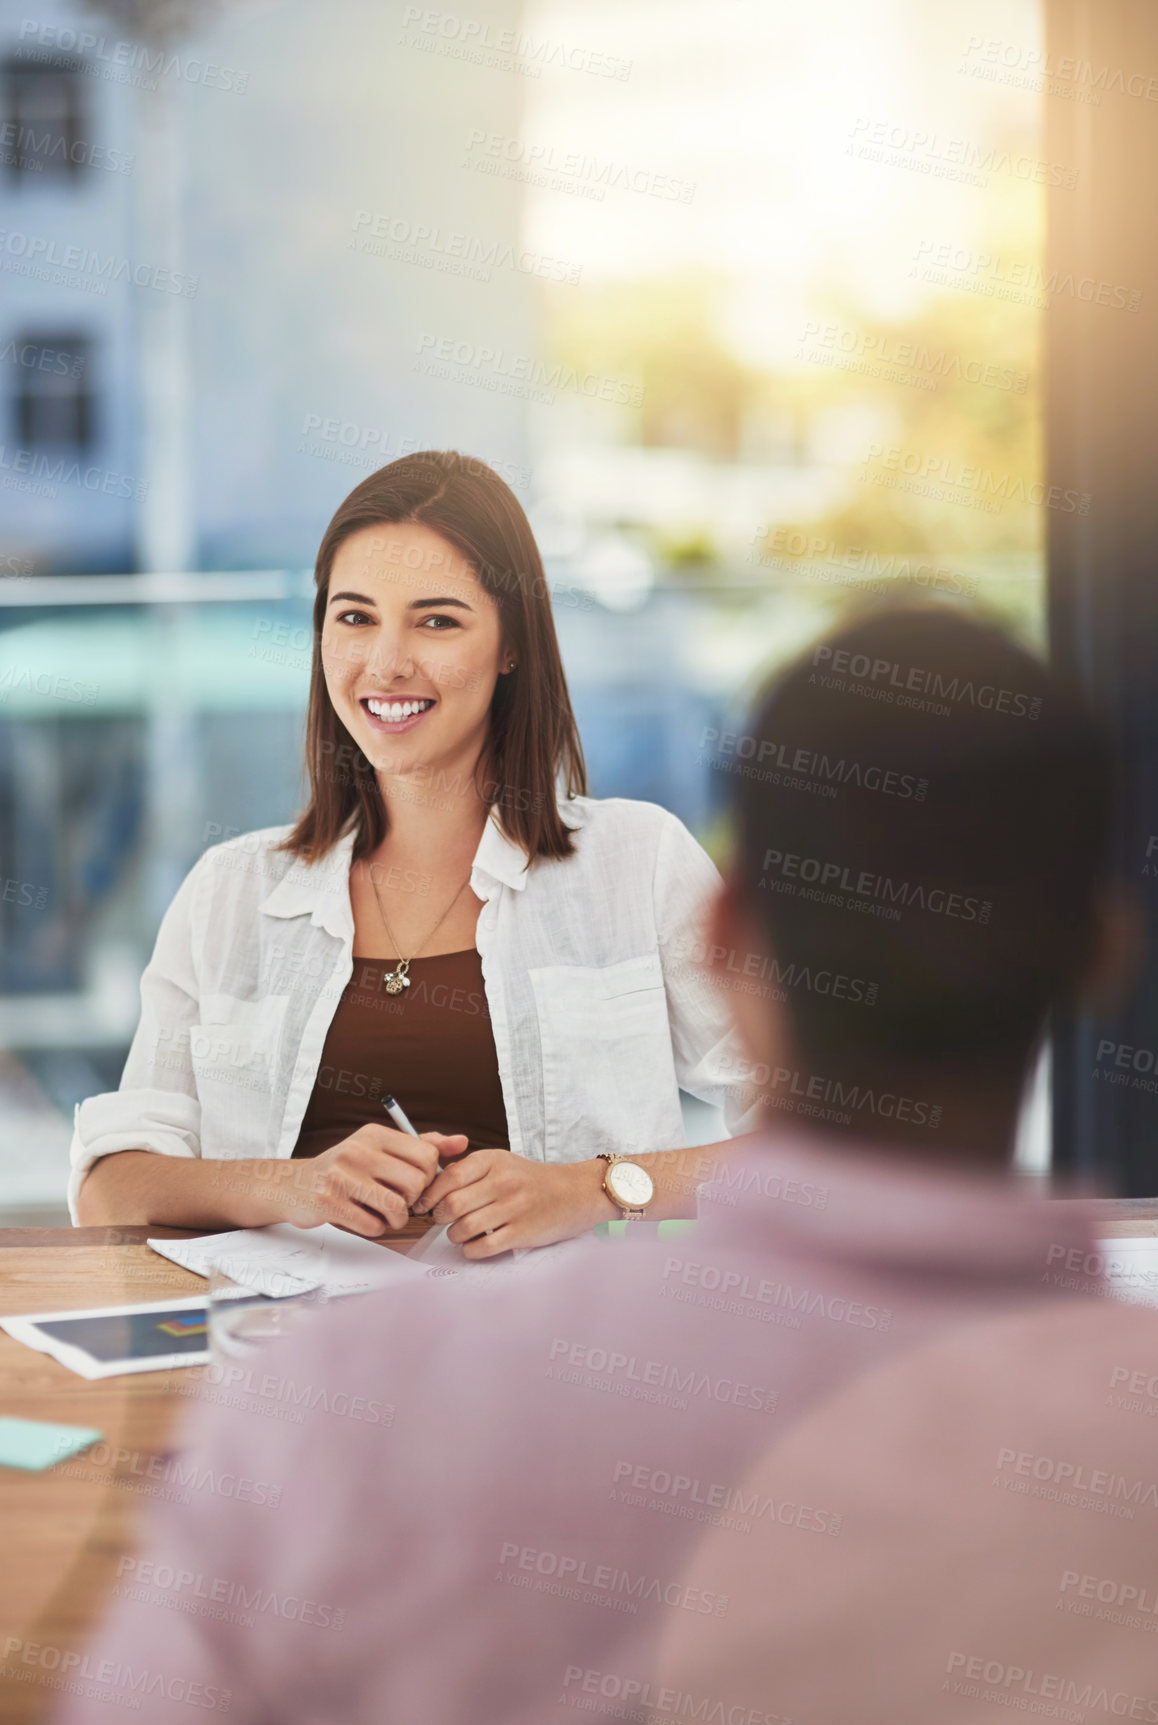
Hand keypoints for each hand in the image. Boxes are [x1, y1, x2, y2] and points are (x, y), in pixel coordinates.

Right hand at [275, 1126, 467, 1237]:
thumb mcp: (379, 1149)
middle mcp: (358, 1150)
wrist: (294, 1185)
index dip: (428, 1178)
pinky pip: (372, 1225)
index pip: (426, 1155)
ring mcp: (341, 1176)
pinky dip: (375, 1229)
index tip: (415, 1186)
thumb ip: (422, 1145)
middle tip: (401, 1204)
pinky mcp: (329, 1202)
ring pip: (396, 1207)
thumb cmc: (345, 1170)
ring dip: (397, 1220)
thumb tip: (462, 1142)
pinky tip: (365, 1219)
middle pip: (415, 1183)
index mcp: (374, 1134)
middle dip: (414, 1201)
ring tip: (386, 1216)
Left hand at [414, 1150, 615, 1257]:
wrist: (574, 1193)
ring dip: (454, 1236)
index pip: (449, 1177)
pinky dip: (471, 1251)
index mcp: (493, 1160)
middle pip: (452, 1205)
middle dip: (439, 1217)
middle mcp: (503, 1182)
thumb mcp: (501, 1163)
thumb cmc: (531, 1180)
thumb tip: (431, 1189)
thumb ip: (468, 1171)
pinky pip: (483, 1247)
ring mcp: (514, 1208)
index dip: (430, 1194)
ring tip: (460, 1233)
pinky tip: (475, 1245)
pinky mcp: (522, 1233)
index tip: (425, 1204)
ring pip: (463, 1228)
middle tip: (443, 1220)